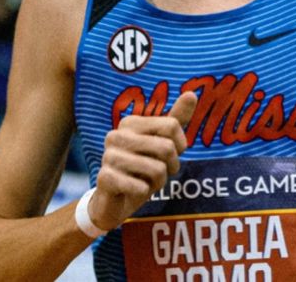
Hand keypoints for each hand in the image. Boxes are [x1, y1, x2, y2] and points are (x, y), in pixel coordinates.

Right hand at [89, 92, 196, 230]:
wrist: (113, 202)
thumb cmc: (141, 170)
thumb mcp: (162, 144)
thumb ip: (176, 120)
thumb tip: (191, 93)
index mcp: (130, 122)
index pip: (172, 126)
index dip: (179, 146)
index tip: (167, 156)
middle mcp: (116, 135)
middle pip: (166, 147)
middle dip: (170, 167)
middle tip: (156, 174)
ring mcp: (108, 156)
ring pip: (157, 169)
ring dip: (157, 182)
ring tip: (143, 182)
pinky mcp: (104, 178)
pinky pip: (141, 188)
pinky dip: (144, 193)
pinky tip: (132, 191)